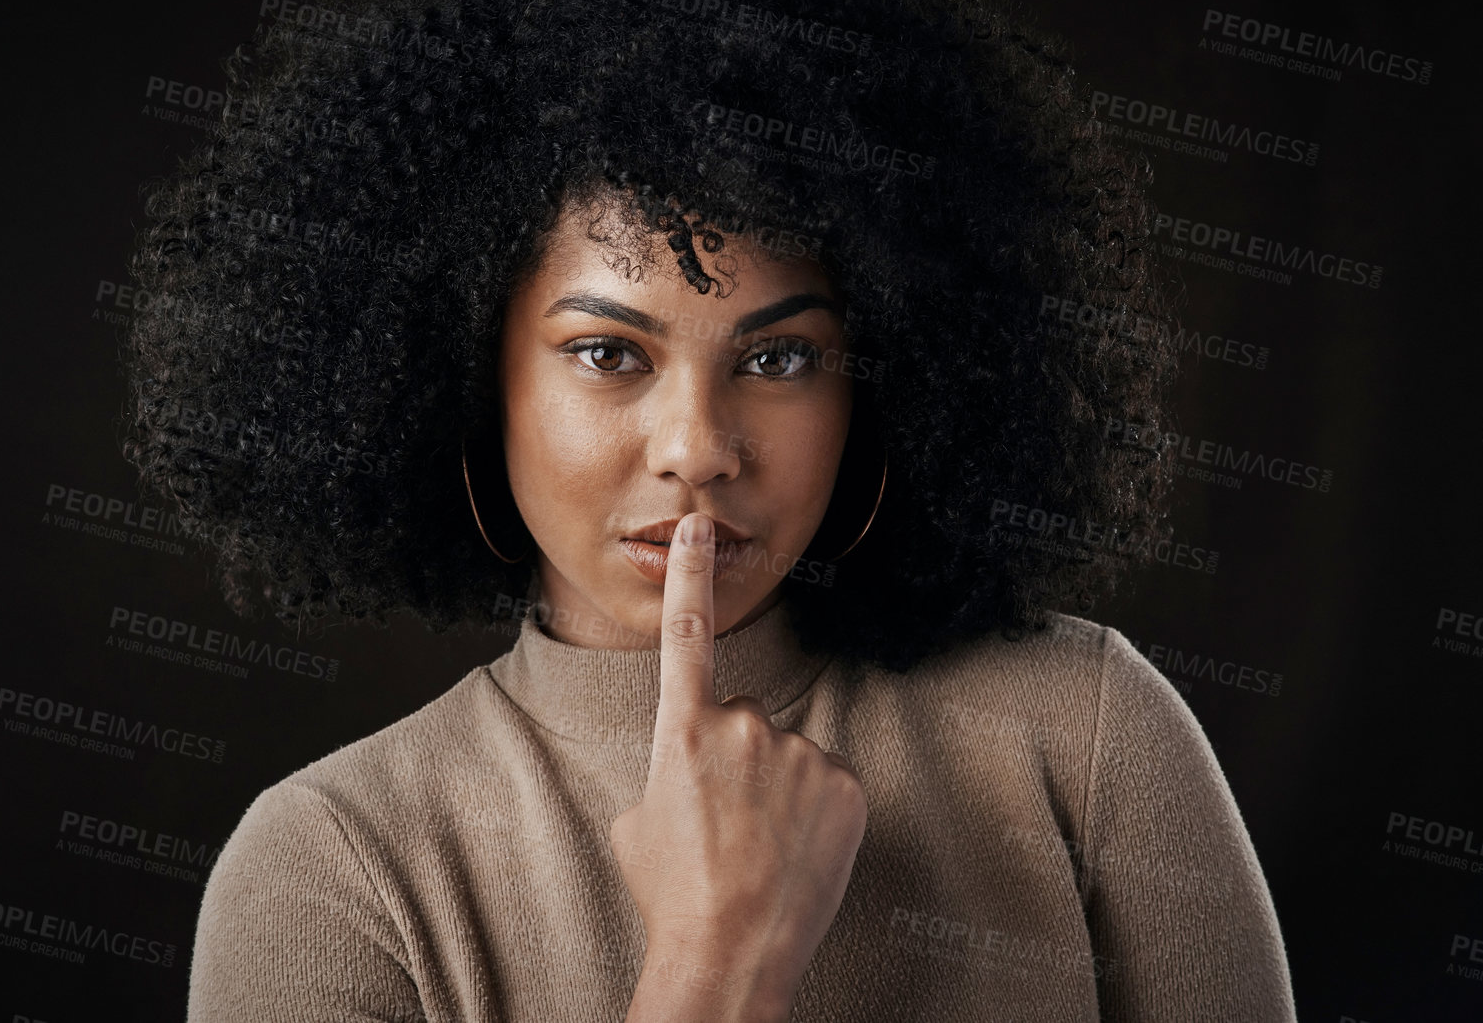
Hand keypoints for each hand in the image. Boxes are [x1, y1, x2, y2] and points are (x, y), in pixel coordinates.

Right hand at [609, 512, 867, 1017]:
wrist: (731, 954)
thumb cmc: (672, 895)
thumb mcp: (638, 825)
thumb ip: (666, 773)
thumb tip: (691, 771)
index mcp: (682, 731)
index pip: (686, 636)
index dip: (692, 575)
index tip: (699, 526)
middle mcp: (744, 727)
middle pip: (744, 724)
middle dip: (737, 763)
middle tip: (725, 827)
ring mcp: (799, 754)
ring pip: (787, 758)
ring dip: (777, 792)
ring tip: (760, 850)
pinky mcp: (844, 786)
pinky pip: (826, 783)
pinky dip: (815, 813)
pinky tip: (796, 854)